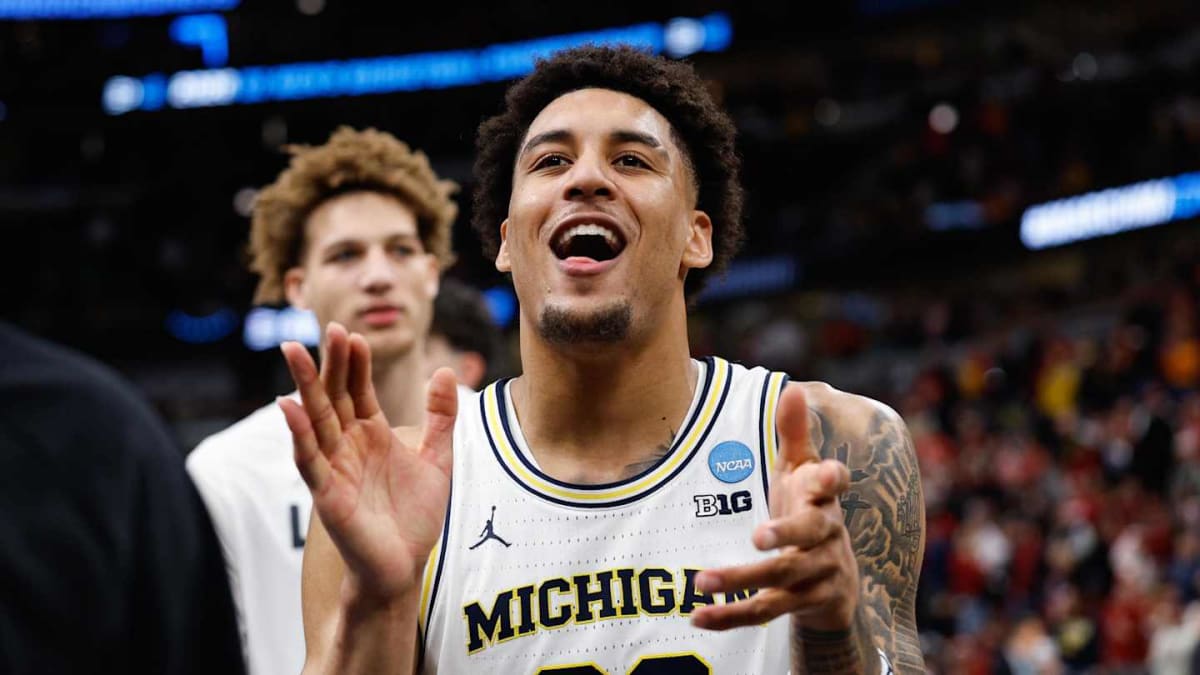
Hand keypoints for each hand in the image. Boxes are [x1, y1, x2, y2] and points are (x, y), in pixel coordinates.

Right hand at [278, 322, 456, 601]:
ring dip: (305, 387)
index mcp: (371, 434)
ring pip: (315, 420)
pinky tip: (289, 407)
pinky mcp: (326, 494)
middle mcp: (347, 446)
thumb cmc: (416, 515)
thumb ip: (441, 416)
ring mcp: (333, 467)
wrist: (406, 565)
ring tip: (295, 353)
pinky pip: (309, 459)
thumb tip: (445, 369)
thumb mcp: (438, 458)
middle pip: (333, 396)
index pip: (358, 389)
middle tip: (327, 328)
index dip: (355, 363)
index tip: (353, 334)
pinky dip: (298, 434)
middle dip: (329, 364)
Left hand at [691, 385, 858, 631]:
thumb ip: (794, 434)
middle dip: (785, 536)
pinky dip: (731, 616)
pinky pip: (767, 612)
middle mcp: (827, 536)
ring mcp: (818, 573)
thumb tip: (792, 387)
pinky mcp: (804, 604)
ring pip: (781, 580)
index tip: (825, 474)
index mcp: (825, 498)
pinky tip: (699, 617)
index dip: (831, 478)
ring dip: (741, 581)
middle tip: (758, 536)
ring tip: (701, 581)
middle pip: (808, 536)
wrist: (837, 580)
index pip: (835, 484)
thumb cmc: (809, 510)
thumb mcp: (802, 473)